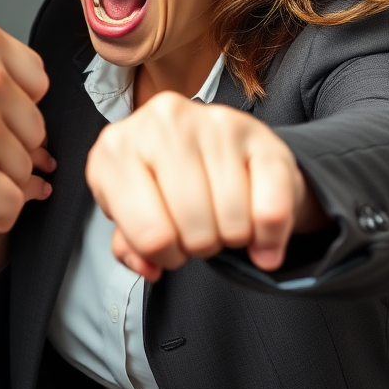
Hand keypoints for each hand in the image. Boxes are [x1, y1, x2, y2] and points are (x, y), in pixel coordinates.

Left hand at [85, 92, 325, 280]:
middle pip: (194, 230)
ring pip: (234, 222)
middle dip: (198, 246)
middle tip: (195, 229)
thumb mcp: (130, 211)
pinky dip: (270, 236)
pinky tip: (259, 232)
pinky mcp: (258, 133)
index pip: (150, 235)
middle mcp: (161, 123)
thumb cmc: (161, 181)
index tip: (166, 245)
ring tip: (220, 218)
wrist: (208, 144)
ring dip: (232, 237)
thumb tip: (148, 266)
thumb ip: (130, 246)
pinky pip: (272, 209)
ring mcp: (211, 122)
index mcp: (116, 147)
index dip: (163, 255)